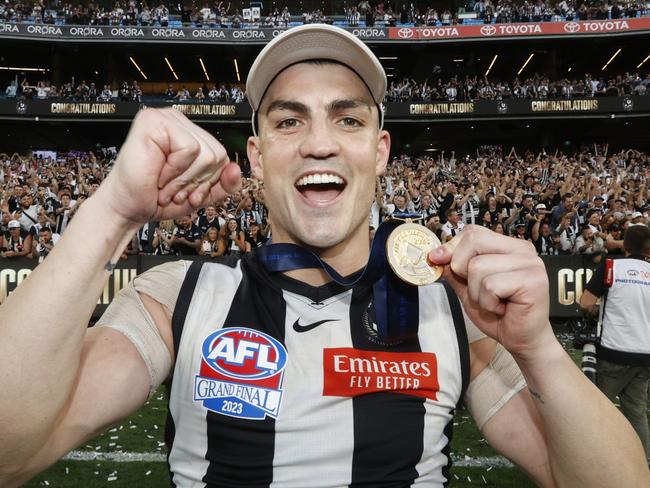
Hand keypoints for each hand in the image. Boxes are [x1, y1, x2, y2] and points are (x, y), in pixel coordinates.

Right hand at [95, 108, 240, 223]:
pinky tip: (158, 174)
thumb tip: (236, 169)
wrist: (128, 208)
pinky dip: (175, 170)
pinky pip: (190, 148)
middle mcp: (178, 122)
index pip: (222, 155)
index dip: (208, 181)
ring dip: (184, 179)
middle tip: (174, 190)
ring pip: (206, 153)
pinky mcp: (153, 121)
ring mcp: (166, 118)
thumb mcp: (200, 194)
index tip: (187, 192)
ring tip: (165, 184)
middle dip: (197, 181)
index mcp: (189, 134)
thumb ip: (223, 184)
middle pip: (218, 154)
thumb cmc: (157, 198)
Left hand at [428, 225, 552, 359]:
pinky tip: (502, 309)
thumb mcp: (467, 287)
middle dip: (463, 270)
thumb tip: (435, 254)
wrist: (521, 340)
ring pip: (478, 266)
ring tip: (493, 302)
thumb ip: (453, 269)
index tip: (442, 262)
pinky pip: (490, 285)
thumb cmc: (498, 313)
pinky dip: (488, 303)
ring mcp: (530, 263)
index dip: (452, 248)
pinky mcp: (533, 281)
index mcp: (508, 246)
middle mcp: (522, 249)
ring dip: (477, 293)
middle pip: (473, 241)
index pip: (472, 232)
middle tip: (479, 290)